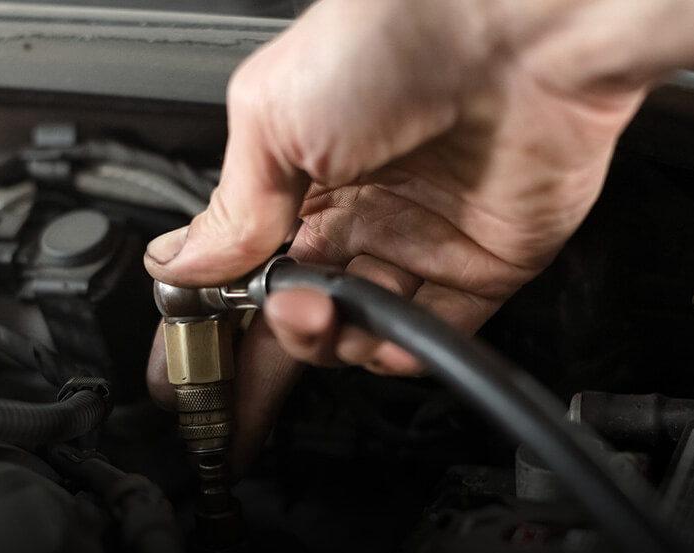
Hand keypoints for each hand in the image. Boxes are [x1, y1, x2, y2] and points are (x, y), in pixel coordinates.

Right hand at [144, 0, 646, 471]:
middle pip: (300, 316)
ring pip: (359, 335)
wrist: (511, 32)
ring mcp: (419, 243)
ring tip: (315, 318)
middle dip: (265, 358)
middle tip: (247, 376)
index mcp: (299, 175)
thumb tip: (182, 262)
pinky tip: (376, 343)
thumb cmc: (392, 37)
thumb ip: (232, 209)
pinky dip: (398, 356)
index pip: (246, 272)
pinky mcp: (480, 267)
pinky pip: (431, 337)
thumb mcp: (273, 116)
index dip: (214, 325)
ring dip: (328, 347)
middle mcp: (358, 212)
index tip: (186, 372)